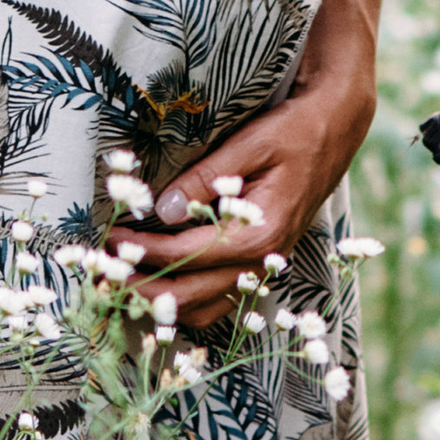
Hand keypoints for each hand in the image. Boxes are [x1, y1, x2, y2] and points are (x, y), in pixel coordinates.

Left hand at [114, 59, 376, 331]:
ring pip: (206, 309)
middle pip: (192, 296)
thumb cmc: (294, 131)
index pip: (188, 254)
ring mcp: (265, 266)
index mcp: (261, 232)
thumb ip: (207, 178)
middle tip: (102, 273)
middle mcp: (265, 261)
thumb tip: (163, 209)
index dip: (144, 252)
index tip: (111, 240)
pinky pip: (221, 299)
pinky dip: (187, 302)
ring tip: (122, 284)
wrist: (337, 129)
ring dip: (163, 304)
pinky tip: (160, 287)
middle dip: (142, 289)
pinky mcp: (263, 263)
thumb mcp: (251, 143)